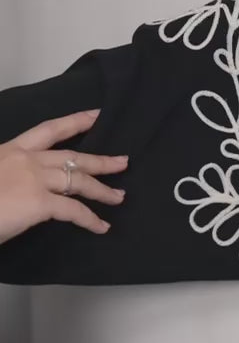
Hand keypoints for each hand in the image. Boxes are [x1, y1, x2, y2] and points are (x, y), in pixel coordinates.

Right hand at [0, 110, 127, 244]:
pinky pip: (74, 211)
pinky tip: (102, 226)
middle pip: (73, 156)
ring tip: (119, 196)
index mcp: (10, 150)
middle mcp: (26, 160)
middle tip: (123, 161)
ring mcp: (34, 180)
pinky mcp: (39, 202)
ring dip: (103, 190)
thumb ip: (9, 177)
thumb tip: (20, 189)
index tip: (96, 115)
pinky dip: (91, 220)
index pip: (48, 130)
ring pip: (79, 181)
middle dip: (100, 160)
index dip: (75, 121)